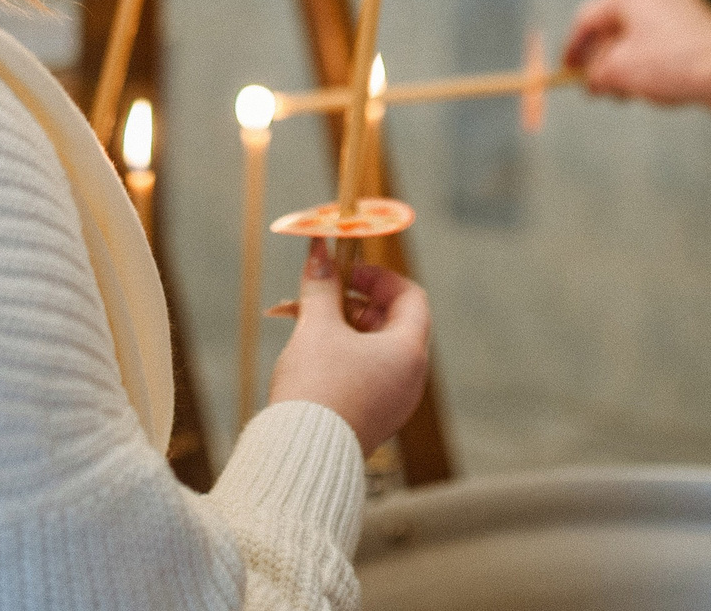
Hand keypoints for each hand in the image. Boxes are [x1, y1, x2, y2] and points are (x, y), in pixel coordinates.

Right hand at [268, 241, 429, 452]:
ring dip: (342, 329)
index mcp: (409, 353)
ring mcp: (394, 404)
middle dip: (353, 302)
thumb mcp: (316, 328)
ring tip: (304, 324)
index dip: (379, 276)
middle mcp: (411, 379)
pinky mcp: (373, 421)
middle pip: (392, 323)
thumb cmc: (316, 390)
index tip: (345, 270)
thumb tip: (319, 250)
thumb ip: (320, 286)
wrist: (299, 459)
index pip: (411, 297)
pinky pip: (367, 376)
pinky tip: (308, 355)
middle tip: (320, 295)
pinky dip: (342, 358)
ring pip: (375, 350)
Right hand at [563, 0, 710, 105]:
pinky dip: (648, 59)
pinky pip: (660, 38)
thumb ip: (594, 75)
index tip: (567, 71)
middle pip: (614, 26)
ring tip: (625, 93)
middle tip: (596, 88)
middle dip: (602, 60)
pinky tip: (650, 84)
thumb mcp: (619, 73)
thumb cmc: (673, 66)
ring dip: (625, 63)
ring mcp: (678, 2)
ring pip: (638, 34)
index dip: (573, 49)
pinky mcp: (696, 20)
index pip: (588, 18)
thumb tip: (590, 81)